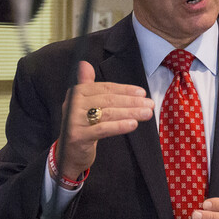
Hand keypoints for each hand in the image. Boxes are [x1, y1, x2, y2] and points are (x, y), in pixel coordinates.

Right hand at [57, 61, 153, 178]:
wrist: (68, 154)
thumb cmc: (82, 127)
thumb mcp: (83, 105)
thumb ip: (86, 84)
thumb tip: (85, 64)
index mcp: (76, 93)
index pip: (105, 89)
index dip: (125, 90)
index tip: (142, 93)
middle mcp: (73, 104)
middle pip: (109, 100)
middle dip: (132, 102)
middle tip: (150, 104)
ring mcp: (74, 120)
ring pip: (108, 114)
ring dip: (131, 112)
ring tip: (147, 114)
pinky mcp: (78, 136)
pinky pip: (103, 129)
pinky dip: (119, 126)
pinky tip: (133, 124)